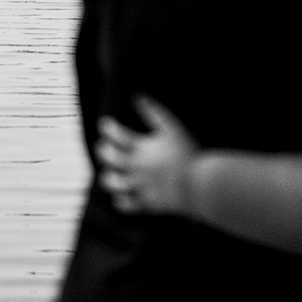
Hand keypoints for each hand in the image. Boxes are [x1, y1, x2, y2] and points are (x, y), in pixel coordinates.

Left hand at [96, 97, 199, 216]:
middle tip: (102, 148)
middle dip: (103, 151)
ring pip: (113, 183)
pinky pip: (127, 205)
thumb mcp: (172, 128)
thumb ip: (153, 112)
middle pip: (111, 158)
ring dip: (108, 178)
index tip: (104, 124)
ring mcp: (140, 186)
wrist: (199, 185)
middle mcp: (136, 167)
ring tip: (107, 175)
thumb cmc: (187, 154)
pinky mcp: (148, 203)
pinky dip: (120, 201)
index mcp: (142, 148)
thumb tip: (137, 96)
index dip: (108, 128)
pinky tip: (118, 198)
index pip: (117, 135)